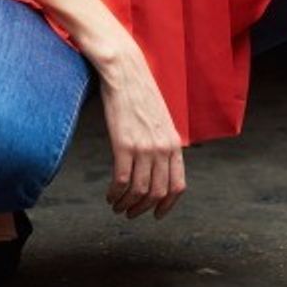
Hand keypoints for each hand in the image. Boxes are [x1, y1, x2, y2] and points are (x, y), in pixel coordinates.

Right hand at [98, 42, 185, 219]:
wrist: (125, 71)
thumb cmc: (140, 93)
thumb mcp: (160, 120)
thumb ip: (162, 142)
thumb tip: (158, 165)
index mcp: (174, 143)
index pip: (178, 186)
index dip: (167, 205)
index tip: (156, 215)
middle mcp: (163, 148)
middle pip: (157, 193)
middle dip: (143, 209)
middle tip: (130, 213)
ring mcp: (144, 147)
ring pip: (138, 192)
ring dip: (126, 205)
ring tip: (116, 205)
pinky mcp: (123, 144)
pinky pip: (121, 181)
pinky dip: (115, 194)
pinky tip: (109, 194)